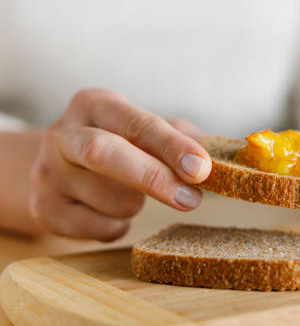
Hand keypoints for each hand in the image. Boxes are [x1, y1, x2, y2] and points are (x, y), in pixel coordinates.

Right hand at [29, 88, 210, 240]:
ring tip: (134, 194)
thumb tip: (223, 155)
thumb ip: (182, 137)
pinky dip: (119, 225)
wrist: (60, 165)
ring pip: (110, 200)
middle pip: (104, 153)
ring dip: (137, 204)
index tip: (202, 168)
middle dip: (153, 178)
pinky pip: (98, 228)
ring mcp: (47, 173)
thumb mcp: (145, 128)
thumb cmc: (120, 143)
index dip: (171, 146)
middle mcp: (62, 134)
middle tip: (192, 199)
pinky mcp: (44, 209)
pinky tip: (113, 211)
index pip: (136, 123)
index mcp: (94, 104)